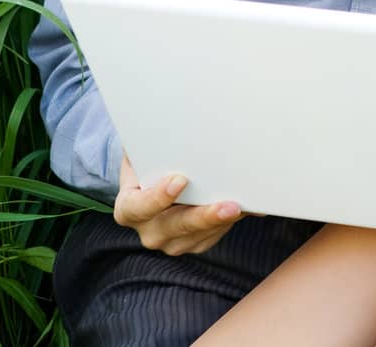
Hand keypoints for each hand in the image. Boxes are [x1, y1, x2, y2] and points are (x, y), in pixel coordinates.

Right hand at [114, 153, 248, 254]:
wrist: (156, 179)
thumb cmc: (150, 162)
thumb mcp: (143, 152)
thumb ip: (153, 145)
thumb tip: (182, 133)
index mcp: (129, 208)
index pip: (138, 208)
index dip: (157, 197)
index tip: (179, 180)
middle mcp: (149, 230)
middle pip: (175, 228)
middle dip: (204, 217)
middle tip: (229, 206)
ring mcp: (171, 241)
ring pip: (199, 236)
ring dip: (222, 221)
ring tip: (245, 205)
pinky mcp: (194, 243)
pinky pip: (213, 236)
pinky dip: (230, 221)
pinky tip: (247, 207)